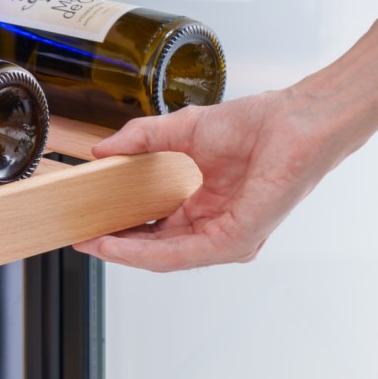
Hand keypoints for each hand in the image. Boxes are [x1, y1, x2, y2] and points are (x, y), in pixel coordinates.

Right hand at [73, 90, 341, 271]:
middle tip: (82, 238)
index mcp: (209, 208)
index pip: (158, 230)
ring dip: (124, 253)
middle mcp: (218, 230)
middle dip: (116, 246)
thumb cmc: (258, 124)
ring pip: (165, 257)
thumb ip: (141, 140)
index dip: (121, 229)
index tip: (90, 223)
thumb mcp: (183, 130)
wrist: (296, 120)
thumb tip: (102, 150)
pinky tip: (119, 244)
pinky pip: (182, 254)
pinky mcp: (236, 241)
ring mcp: (228, 239)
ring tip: (92, 243)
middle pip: (156, 249)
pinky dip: (145, 252)